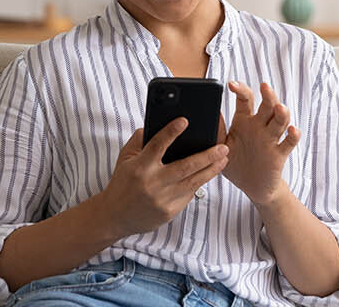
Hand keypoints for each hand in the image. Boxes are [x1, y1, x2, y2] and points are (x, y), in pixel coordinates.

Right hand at [90, 118, 228, 237]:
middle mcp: (152, 183)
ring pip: (193, 182)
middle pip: (186, 166)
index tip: (184, 121)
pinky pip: (188, 195)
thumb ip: (140, 140)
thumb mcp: (125, 158)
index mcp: (140, 167)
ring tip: (224, 159)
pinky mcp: (170, 212)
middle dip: (207, 156)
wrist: (115, 216)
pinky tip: (208, 173)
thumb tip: (159, 124)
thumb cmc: (122, 183)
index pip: (157, 145)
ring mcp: (162, 199)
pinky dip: (199, 183)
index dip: (171, 132)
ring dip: (211, 170)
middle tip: (223, 147)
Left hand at [220, 81, 301, 206]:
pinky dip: (293, 136)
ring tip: (279, 107)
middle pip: (267, 106)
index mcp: (244, 121)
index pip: (245, 100)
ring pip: (280, 121)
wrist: (252, 187)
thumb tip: (210, 113)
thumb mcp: (222, 146)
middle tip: (264, 86)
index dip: (241, 90)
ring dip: (281, 113)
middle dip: (268, 95)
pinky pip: (288, 143)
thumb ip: (217, 131)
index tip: (231, 84)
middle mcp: (259, 126)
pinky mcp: (279, 154)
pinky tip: (292, 130)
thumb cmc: (236, 163)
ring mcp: (270, 139)